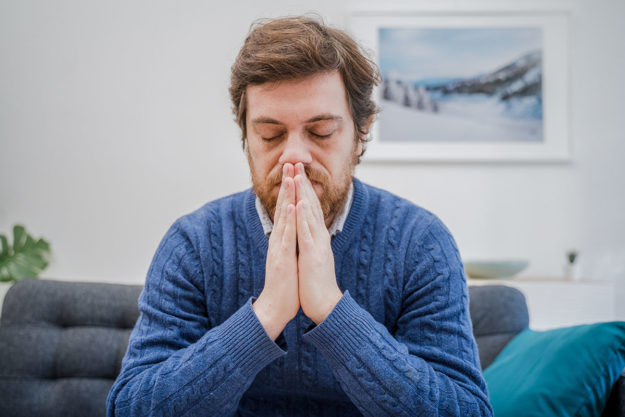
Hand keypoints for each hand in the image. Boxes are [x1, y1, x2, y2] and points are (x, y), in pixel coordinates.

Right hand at [253, 163, 298, 339]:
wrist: (275, 308)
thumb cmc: (284, 285)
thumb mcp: (287, 259)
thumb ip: (288, 244)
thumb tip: (292, 233)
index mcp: (282, 240)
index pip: (285, 211)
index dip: (290, 191)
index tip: (295, 173)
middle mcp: (278, 240)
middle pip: (282, 208)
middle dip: (287, 185)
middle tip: (290, 164)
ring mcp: (278, 248)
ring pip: (283, 217)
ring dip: (287, 196)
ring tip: (290, 176)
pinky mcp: (281, 258)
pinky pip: (286, 236)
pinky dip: (288, 220)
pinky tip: (291, 206)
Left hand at [293, 163, 342, 323]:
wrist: (325, 305)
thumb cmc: (316, 284)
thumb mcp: (313, 258)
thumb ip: (311, 242)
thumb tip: (308, 232)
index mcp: (317, 238)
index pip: (311, 209)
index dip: (304, 190)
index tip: (297, 173)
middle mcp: (319, 238)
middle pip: (312, 206)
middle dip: (304, 184)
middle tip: (297, 163)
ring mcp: (317, 245)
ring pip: (310, 215)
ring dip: (304, 194)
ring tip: (298, 175)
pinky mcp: (313, 256)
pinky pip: (307, 234)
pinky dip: (303, 218)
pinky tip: (300, 203)